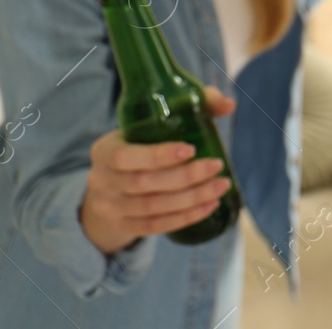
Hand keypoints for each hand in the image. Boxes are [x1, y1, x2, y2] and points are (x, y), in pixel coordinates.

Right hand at [79, 86, 235, 254]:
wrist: (109, 182)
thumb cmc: (140, 143)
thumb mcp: (150, 123)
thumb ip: (191, 106)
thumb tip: (230, 105)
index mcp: (104, 150)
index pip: (124, 157)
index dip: (157, 156)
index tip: (191, 149)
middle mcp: (102, 180)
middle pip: (143, 184)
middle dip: (185, 177)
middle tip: (216, 166)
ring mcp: (111, 207)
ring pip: (153, 208)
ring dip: (191, 199)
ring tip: (220, 186)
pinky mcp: (124, 226)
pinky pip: (155, 226)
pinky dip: (185, 217)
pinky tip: (210, 205)